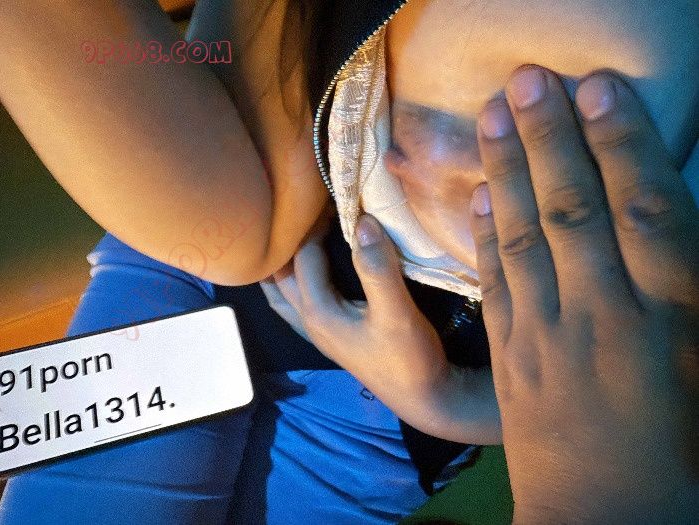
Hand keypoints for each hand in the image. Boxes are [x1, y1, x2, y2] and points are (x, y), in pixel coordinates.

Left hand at [265, 216, 500, 443]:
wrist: (423, 397)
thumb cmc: (409, 357)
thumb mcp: (397, 312)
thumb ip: (378, 268)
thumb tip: (362, 221)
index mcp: (317, 310)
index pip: (303, 255)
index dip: (313, 223)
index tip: (329, 196)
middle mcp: (308, 320)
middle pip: (282, 273)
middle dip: (288, 241)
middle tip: (302, 210)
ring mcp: (316, 331)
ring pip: (281, 292)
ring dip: (282, 265)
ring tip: (287, 238)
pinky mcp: (329, 337)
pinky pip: (293, 304)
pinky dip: (289, 285)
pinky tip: (300, 277)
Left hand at [470, 66, 697, 521]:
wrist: (607, 518)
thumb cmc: (683, 449)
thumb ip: (687, 285)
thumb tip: (669, 215)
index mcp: (672, 319)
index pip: (647, 212)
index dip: (621, 145)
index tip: (597, 92)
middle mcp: (604, 316)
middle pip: (574, 212)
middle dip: (549, 140)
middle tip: (526, 82)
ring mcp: (548, 335)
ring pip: (523, 237)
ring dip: (505, 171)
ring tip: (490, 116)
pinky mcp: (511, 355)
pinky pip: (494, 281)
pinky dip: (484, 232)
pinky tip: (476, 192)